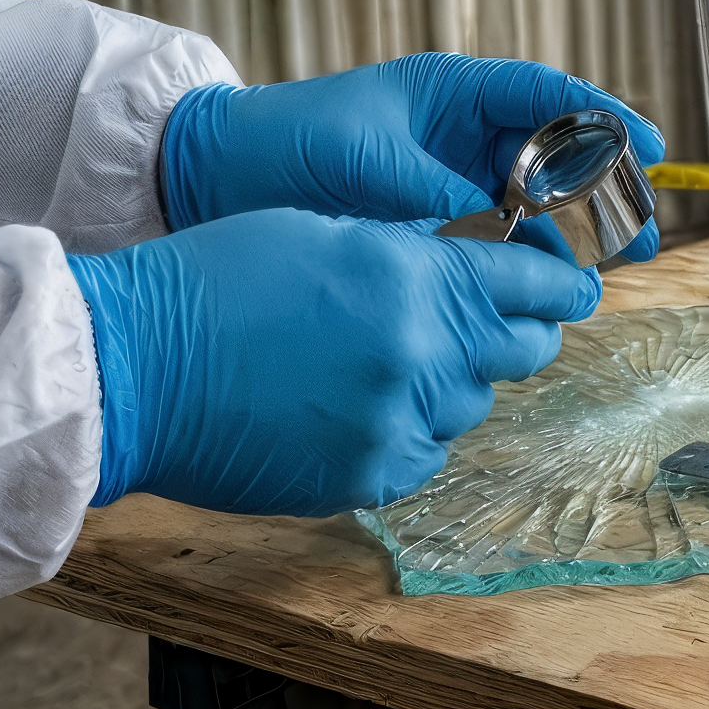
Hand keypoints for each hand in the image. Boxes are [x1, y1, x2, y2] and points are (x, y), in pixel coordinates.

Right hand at [65, 209, 598, 513]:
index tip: (575, 290)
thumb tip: (471, 270)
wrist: (132, 366)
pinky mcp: (369, 475)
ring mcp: (399, 419)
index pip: (534, 284)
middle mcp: (424, 350)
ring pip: (471, 405)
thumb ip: (411, 256)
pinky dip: (410, 435)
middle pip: (522, 350)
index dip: (562, 286)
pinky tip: (361, 411)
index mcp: (418, 277)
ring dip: (449, 385)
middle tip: (503, 327)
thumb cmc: (215, 283)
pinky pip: (427, 455)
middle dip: (521, 335)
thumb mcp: (328, 233)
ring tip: (388, 366)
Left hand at [161, 54, 667, 263]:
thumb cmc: (284, 147)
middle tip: (642, 236)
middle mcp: (462, 134)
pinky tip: (541, 291)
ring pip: (535, 204)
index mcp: (452, 93)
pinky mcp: (435, 224)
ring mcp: (452, 178)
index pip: (549, 98)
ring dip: (569, 238)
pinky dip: (522, 263)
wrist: (207, 179)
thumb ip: (442, 196)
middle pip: (559, 156)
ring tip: (594, 278)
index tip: (648, 151)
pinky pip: (496, 239)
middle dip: (605, 193)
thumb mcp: (371, 166)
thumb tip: (505, 236)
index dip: (605, 121)